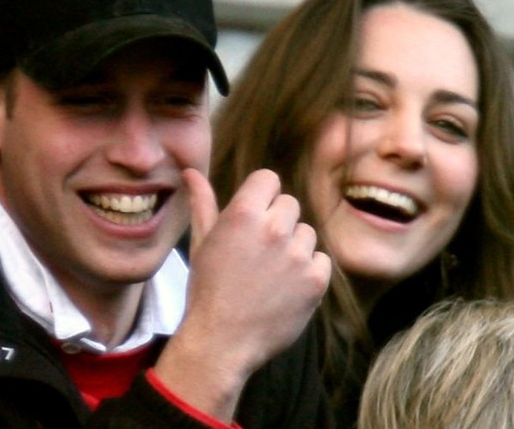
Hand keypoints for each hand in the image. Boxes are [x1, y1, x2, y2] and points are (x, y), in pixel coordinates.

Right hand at [154, 168, 330, 421]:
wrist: (222, 342)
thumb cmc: (208, 288)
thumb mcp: (202, 241)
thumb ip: (202, 202)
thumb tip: (191, 171)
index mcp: (244, 213)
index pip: (268, 178)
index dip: (261, 195)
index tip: (253, 216)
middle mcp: (274, 228)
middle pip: (289, 204)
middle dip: (277, 220)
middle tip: (260, 250)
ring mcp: (298, 254)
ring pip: (306, 232)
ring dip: (294, 246)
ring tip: (273, 272)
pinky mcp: (316, 279)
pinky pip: (321, 259)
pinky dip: (309, 271)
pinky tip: (288, 287)